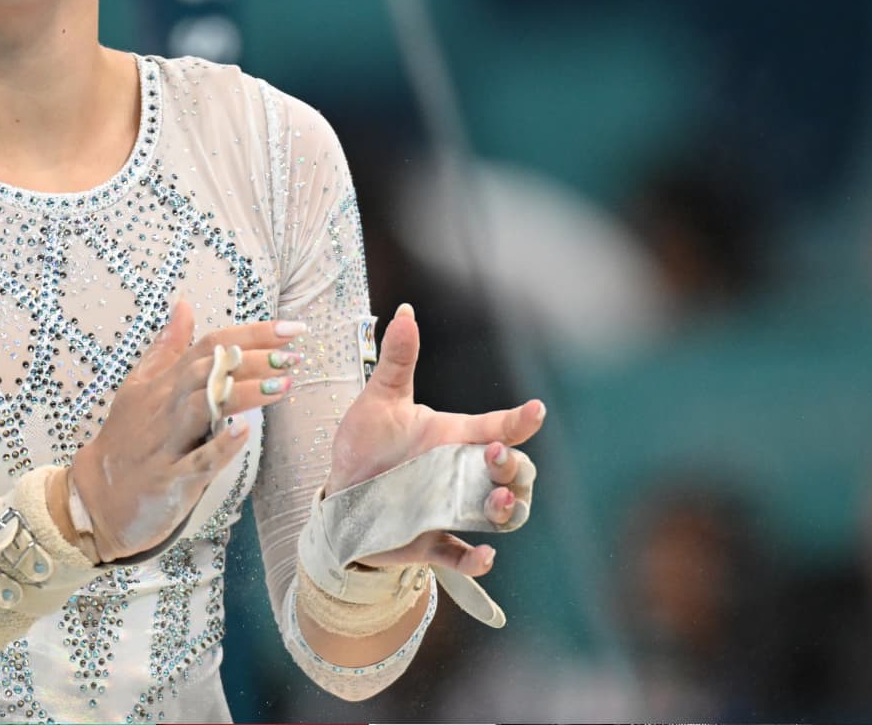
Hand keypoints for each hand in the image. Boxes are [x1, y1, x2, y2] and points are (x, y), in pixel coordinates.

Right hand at [69, 300, 305, 560]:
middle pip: (208, 370)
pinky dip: (219, 447)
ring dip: (242, 394)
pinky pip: (196, 461)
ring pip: (202, 407)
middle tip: (293, 355)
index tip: (291, 329)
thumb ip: (166, 347)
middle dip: (253, 359)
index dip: (251, 333)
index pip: (209, 345)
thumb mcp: (139, 387)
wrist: (95, 498)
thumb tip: (184, 304)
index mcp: (162, 383)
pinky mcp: (168, 479)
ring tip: (283, 385)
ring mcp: (165, 443)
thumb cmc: (126, 440)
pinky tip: (243, 433)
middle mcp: (164, 407)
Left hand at [324, 304, 544, 577]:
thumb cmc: (365, 444)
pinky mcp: (435, 544)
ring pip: (505, 514)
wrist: (337, 497)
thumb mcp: (379, 401)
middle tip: (495, 457)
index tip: (534, 410)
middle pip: (514, 472)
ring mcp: (453, 511)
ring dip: (509, 509)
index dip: (520, 420)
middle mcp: (462, 475)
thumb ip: (397, 361)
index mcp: (455, 438)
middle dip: (516, 467)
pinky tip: (482, 555)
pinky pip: (465, 557)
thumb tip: (403, 311)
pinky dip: (478, 560)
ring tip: (497, 501)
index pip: (499, 427)